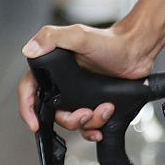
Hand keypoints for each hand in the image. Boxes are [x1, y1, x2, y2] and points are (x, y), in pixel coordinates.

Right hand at [18, 24, 154, 142]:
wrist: (136, 50)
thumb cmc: (111, 40)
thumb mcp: (79, 36)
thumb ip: (52, 37)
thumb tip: (29, 49)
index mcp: (53, 66)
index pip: (30, 88)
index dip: (27, 108)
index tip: (34, 123)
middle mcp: (63, 81)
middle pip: (52, 112)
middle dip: (69, 119)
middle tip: (85, 113)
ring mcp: (77, 93)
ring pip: (72, 120)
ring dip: (87, 122)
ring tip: (104, 109)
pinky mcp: (92, 102)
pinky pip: (86, 125)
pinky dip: (93, 128)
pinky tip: (103, 122)